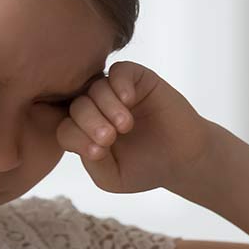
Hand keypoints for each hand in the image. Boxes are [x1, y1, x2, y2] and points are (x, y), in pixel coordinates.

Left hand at [56, 61, 214, 193]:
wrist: (182, 159)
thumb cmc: (144, 169)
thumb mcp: (111, 177)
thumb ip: (92, 162)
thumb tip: (82, 139)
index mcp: (84, 133)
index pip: (66, 129)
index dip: (76, 138)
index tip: (98, 153)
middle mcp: (96, 109)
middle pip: (77, 106)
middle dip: (89, 122)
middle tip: (109, 137)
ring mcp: (116, 92)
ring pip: (96, 87)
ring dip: (106, 106)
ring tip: (125, 126)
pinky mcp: (137, 79)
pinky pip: (119, 71)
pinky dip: (120, 84)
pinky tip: (130, 101)